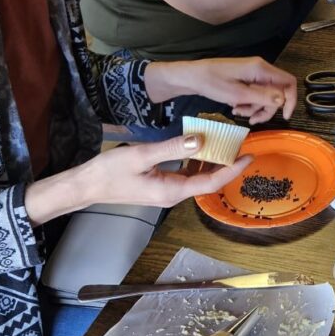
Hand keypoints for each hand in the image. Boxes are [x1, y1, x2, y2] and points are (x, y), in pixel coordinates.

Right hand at [25, 133, 253, 224]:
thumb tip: (201, 140)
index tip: (249, 157)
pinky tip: (199, 146)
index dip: (232, 170)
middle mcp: (173, 195)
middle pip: (207, 181)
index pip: (211, 182)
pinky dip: (196, 161)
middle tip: (241, 145)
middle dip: (226, 165)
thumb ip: (173, 148)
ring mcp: (166, 191)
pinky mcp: (159, 185)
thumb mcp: (142, 155)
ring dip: (211, 162)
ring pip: (197, 177)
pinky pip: (185, 174)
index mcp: (172, 191)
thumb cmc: (110, 172)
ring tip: (226, 143)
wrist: (85, 186)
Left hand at [178, 57, 297, 123]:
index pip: (288, 82)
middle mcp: (260, 69)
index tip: (284, 117)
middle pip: (277, 92)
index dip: (291, 100)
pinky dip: (248, 103)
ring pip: (265, 95)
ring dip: (255, 107)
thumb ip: (262, 97)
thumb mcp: (238, 94)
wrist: (192, 76)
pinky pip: (255, 93)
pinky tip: (235, 107)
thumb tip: (283, 100)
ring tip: (238, 112)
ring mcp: (253, 74)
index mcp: (261, 69)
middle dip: (266, 108)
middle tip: (252, 120)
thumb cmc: (212, 83)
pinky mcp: (246, 79)